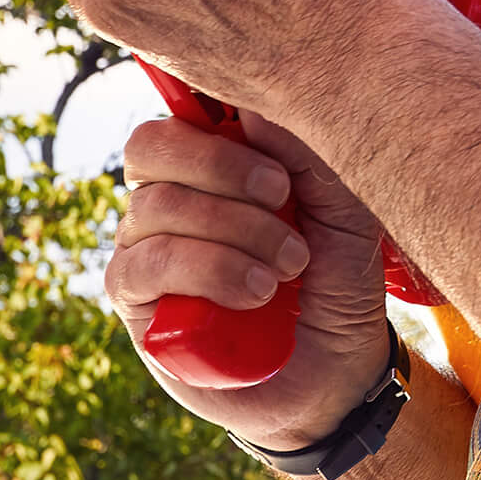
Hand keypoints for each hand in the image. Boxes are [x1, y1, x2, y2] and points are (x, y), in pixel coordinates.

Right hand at [110, 111, 396, 447]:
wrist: (337, 374)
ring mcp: (144, 247)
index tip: (279, 149)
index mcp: (215, 163)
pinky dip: (210, 271)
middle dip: (225, 168)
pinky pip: (146, 265)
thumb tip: (259, 105)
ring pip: (155, 207)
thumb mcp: (345, 211)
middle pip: (152, 145)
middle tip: (282, 198)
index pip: (183, 108)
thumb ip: (308, 155)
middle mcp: (170, 197)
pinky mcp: (135, 303)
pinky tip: (257, 294)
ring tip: (288, 266)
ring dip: (234, 231)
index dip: (218, 112)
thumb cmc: (338, 282)